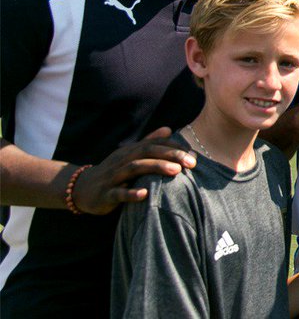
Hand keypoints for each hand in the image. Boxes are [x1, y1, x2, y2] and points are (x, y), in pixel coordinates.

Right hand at [71, 127, 195, 214]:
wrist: (81, 189)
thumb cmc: (113, 171)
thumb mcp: (129, 155)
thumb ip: (148, 142)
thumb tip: (168, 129)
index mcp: (130, 151)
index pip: (154, 144)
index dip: (174, 147)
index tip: (193, 153)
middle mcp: (122, 160)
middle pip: (147, 153)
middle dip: (171, 155)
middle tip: (192, 162)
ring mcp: (113, 177)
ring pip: (134, 169)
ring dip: (156, 168)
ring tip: (176, 171)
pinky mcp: (105, 194)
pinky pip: (118, 193)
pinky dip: (131, 193)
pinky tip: (145, 195)